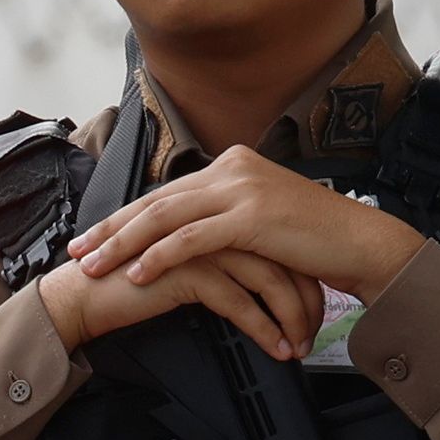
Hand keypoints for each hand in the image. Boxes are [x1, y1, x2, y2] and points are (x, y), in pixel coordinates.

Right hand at [36, 243, 328, 360]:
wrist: (82, 296)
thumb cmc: (125, 286)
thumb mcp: (182, 266)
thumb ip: (213, 260)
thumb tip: (251, 282)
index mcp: (212, 216)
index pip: (274, 242)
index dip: (300, 276)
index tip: (311, 308)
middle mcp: (212, 223)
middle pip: (281, 257)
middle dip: (305, 299)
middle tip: (314, 331)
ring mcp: (203, 245)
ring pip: (269, 279)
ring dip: (291, 318)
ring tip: (300, 346)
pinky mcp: (191, 272)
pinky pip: (242, 303)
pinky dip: (266, 329)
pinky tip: (276, 349)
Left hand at [68, 146, 428, 314]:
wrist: (362, 243)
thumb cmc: (316, 241)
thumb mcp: (263, 219)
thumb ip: (227, 217)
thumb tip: (190, 235)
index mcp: (233, 165)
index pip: (166, 192)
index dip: (125, 216)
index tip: (92, 236)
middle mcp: (232, 168)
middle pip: (156, 200)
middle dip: (111, 228)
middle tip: (76, 251)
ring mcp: (242, 189)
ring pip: (165, 217)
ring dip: (123, 244)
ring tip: (94, 267)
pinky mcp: (251, 216)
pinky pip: (192, 239)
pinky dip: (159, 256)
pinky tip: (136, 273)